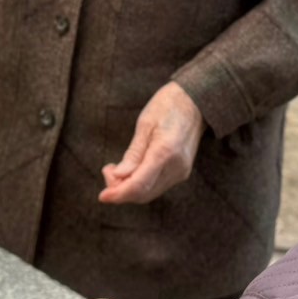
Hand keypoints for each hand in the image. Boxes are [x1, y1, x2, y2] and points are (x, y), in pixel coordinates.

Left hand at [99, 82, 204, 205]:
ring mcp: (181, 171)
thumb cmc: (168, 106)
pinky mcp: (181, 172)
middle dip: (120, 190)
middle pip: (143, 193)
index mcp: (165, 152)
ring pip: (149, 193)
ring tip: (115, 170)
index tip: (102, 196)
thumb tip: (118, 176)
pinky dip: (140, 184)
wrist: (195, 102)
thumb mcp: (145, 124)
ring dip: (129, 188)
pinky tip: (130, 171)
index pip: (139, 184)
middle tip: (106, 171)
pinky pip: (156, 186)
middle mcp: (176, 167)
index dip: (118, 194)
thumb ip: (133, 153)